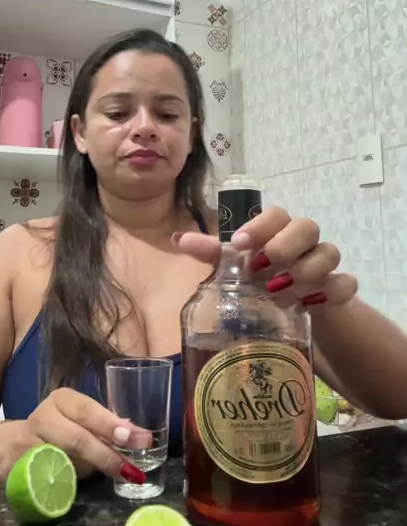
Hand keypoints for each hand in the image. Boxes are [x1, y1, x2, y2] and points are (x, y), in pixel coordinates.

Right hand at [0, 388, 149, 483]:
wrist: (7, 445)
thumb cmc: (55, 432)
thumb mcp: (78, 421)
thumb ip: (104, 427)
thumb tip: (136, 433)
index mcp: (63, 399)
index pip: (89, 410)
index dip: (113, 426)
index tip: (139, 438)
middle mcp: (43, 415)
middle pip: (77, 438)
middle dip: (107, 454)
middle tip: (132, 469)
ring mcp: (26, 441)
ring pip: (64, 460)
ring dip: (89, 471)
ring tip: (113, 476)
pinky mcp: (14, 466)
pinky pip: (46, 478)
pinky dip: (65, 483)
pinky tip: (76, 487)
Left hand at [174, 207, 357, 308]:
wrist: (295, 311)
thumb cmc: (261, 280)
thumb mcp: (236, 268)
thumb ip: (213, 253)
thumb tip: (178, 239)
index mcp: (276, 231)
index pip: (275, 214)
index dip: (260, 226)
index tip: (240, 244)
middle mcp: (303, 242)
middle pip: (307, 227)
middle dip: (285, 246)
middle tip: (264, 268)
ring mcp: (324, 264)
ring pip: (329, 252)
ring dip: (306, 271)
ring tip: (281, 293)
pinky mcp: (338, 289)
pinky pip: (347, 283)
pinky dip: (334, 291)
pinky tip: (312, 304)